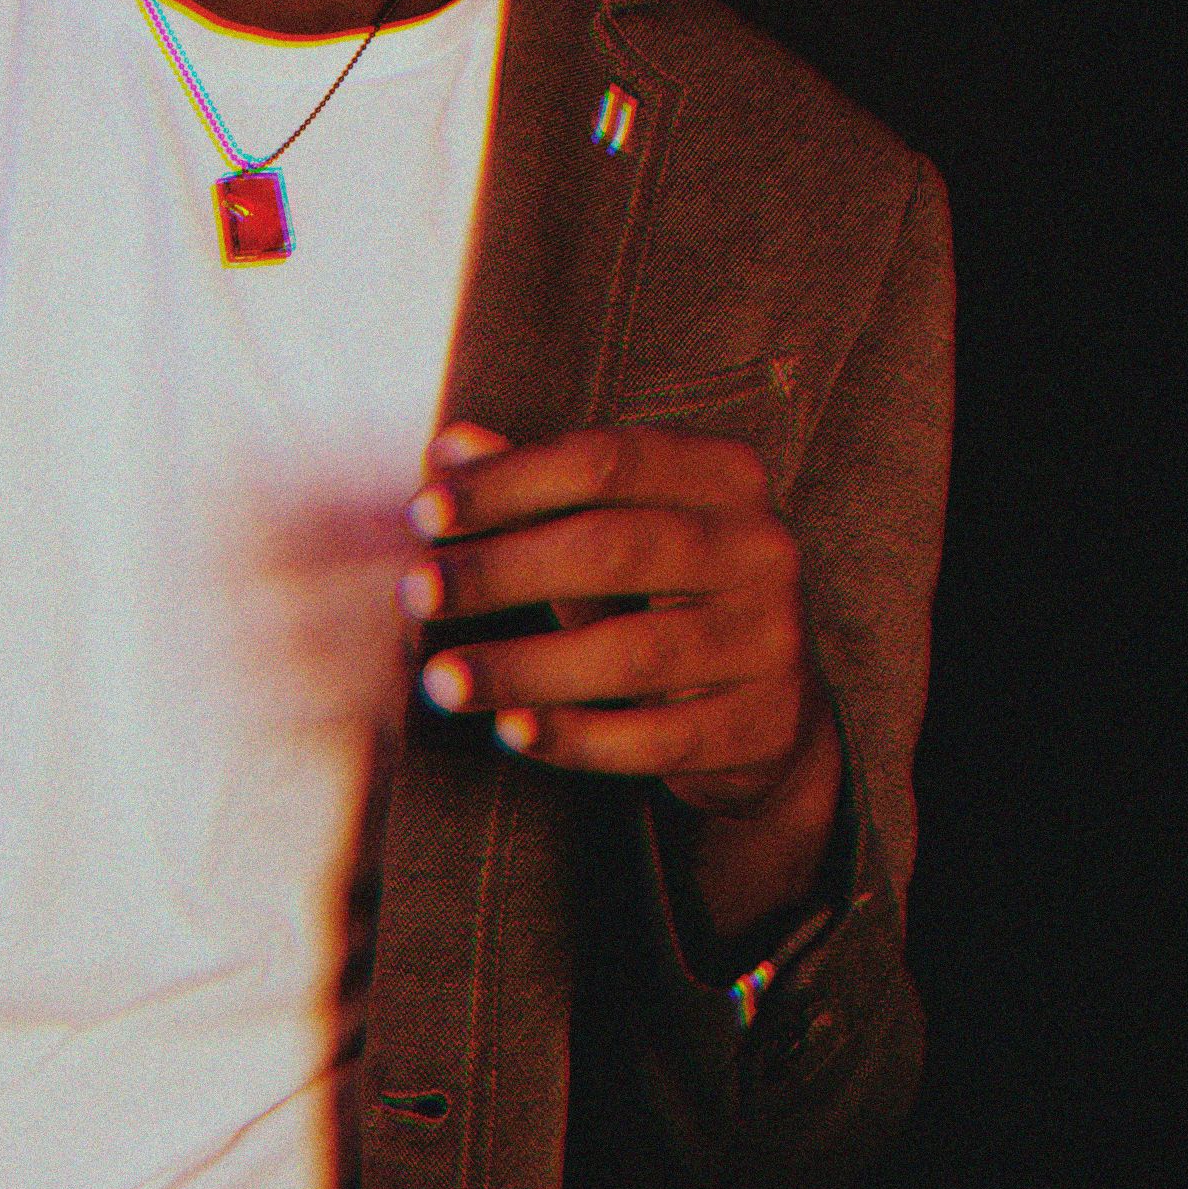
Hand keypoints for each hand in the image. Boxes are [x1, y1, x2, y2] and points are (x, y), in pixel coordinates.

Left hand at [400, 419, 841, 944]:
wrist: (767, 711)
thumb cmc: (665, 595)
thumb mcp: (610, 529)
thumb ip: (536, 489)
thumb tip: (450, 449)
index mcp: (725, 477)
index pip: (604, 461)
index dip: (506, 484)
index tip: (424, 513)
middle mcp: (762, 550)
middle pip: (613, 549)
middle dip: (500, 571)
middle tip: (416, 592)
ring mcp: (771, 642)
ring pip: (632, 654)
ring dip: (522, 668)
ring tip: (441, 679)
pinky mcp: (763, 729)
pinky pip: (655, 739)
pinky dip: (576, 736)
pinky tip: (511, 729)